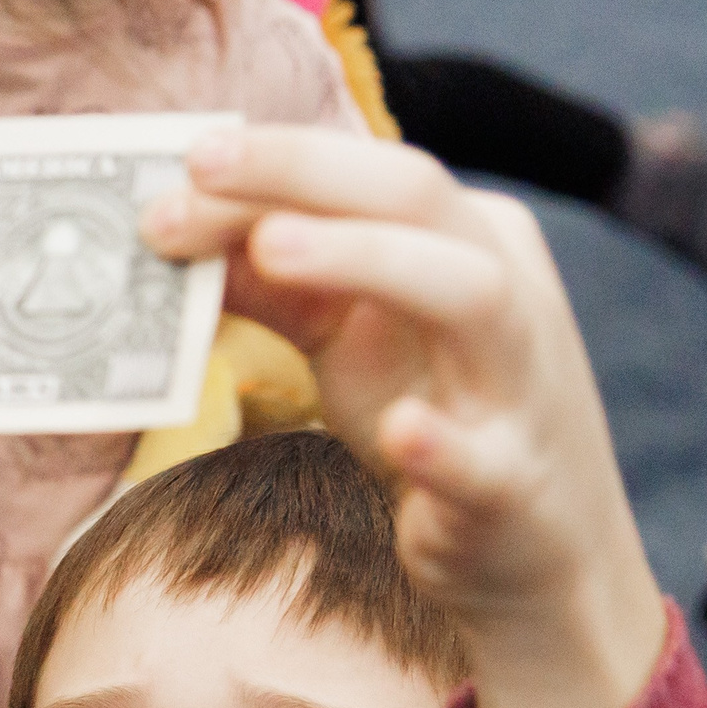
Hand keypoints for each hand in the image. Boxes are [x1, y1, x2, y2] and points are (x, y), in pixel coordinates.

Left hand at [142, 126, 668, 707]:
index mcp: (468, 240)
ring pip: (470, 294)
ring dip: (370, 260)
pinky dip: (442, 443)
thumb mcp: (350, 336)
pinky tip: (398, 431)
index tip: (185, 157)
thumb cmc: (432, 418)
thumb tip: (175, 223)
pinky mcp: (509, 489)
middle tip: (202, 170)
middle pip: (419, 197)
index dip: (277, 157)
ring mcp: (516, 389)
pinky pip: (482, 461)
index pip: (372, 173)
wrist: (531, 550)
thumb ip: (276, 282)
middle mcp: (504, 293)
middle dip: (307, 174)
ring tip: (271, 250)